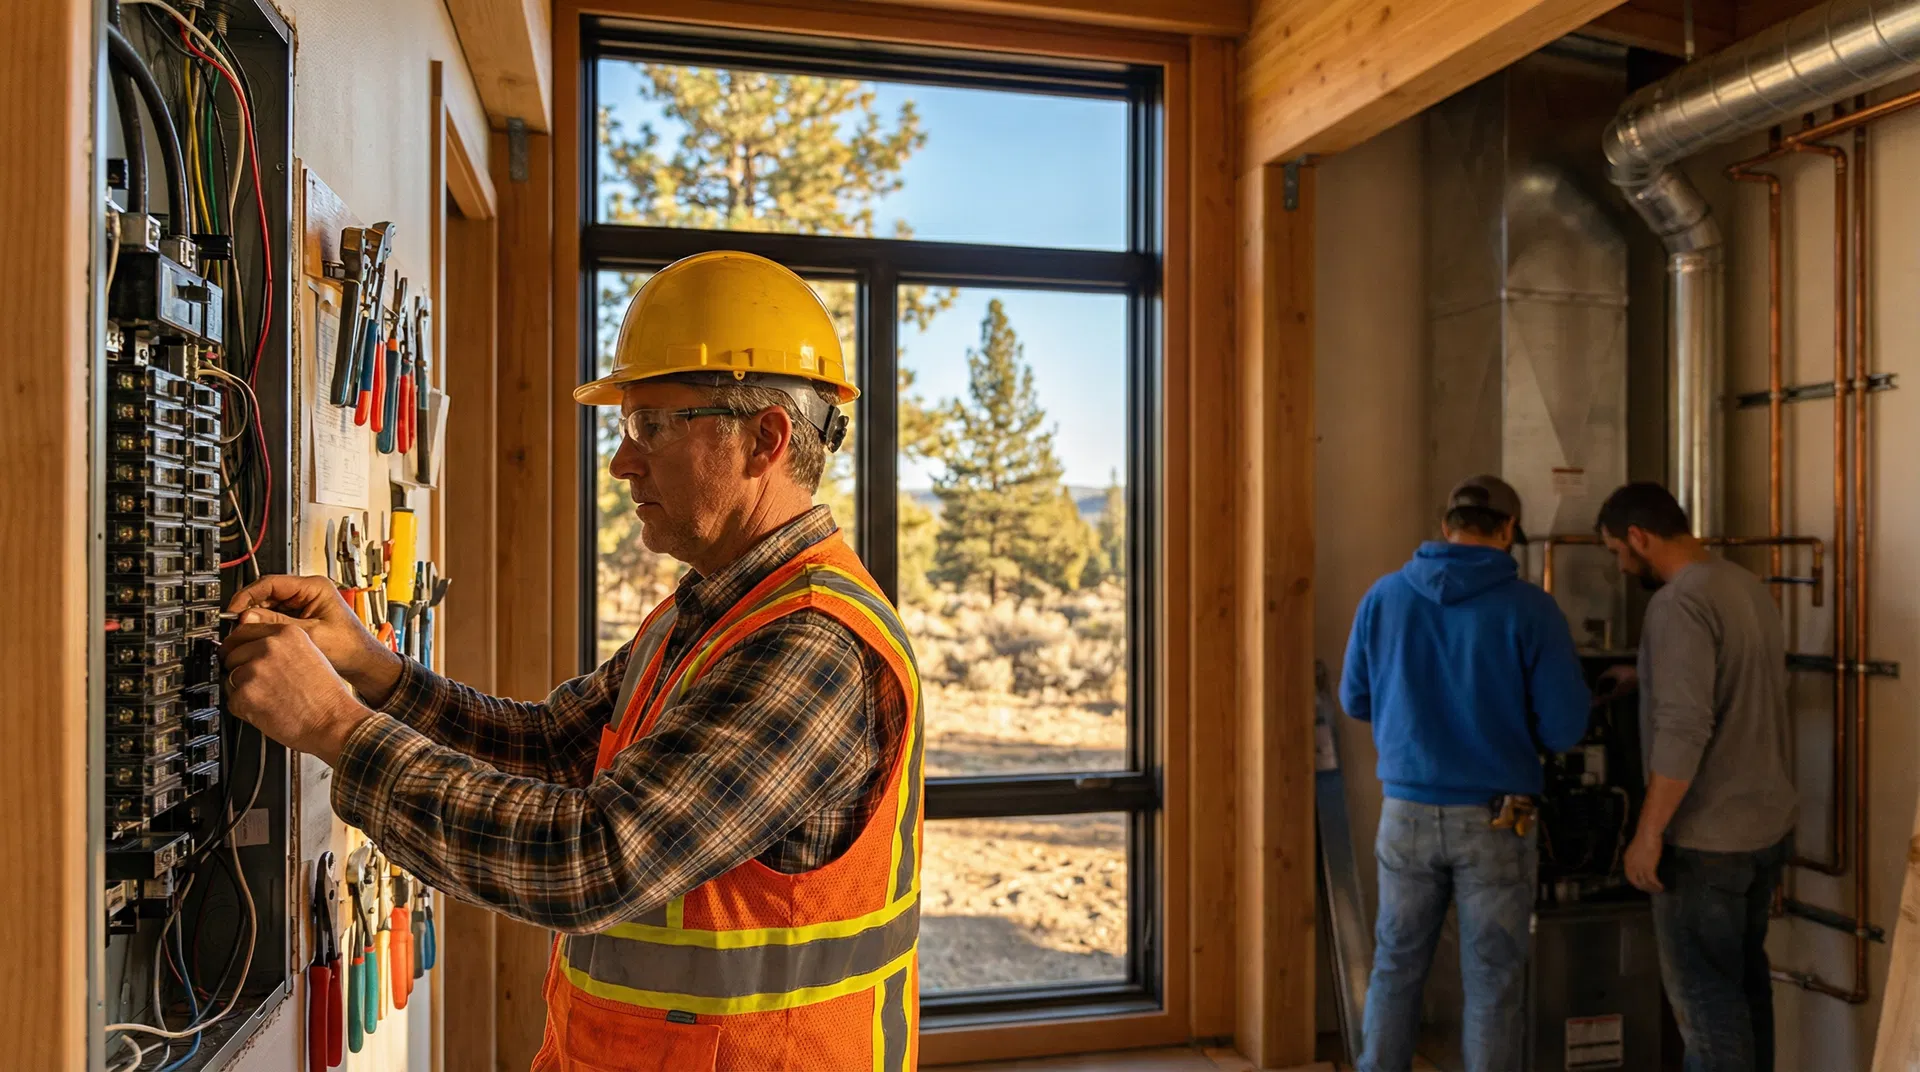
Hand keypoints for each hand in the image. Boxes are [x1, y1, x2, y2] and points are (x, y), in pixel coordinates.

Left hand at [221, 619, 373, 765]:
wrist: (333, 722)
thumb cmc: (327, 696)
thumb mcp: (311, 655)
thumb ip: (282, 647)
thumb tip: (255, 649)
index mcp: (287, 634)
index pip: (243, 631)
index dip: (238, 645)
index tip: (236, 652)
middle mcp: (269, 647)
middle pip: (232, 654)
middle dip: (239, 669)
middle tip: (260, 684)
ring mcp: (255, 670)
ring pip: (230, 678)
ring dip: (243, 690)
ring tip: (270, 699)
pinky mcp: (245, 695)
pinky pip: (232, 701)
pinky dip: (244, 709)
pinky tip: (267, 710)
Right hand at [228, 575, 403, 702]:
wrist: (362, 662)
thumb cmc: (349, 646)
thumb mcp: (311, 635)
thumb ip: (279, 624)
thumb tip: (247, 618)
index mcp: (314, 587)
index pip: (271, 583)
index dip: (247, 596)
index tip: (233, 611)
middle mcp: (307, 591)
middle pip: (266, 594)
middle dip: (249, 610)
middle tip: (236, 628)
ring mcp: (302, 603)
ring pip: (267, 606)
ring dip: (254, 619)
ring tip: (245, 635)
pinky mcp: (299, 616)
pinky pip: (273, 617)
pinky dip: (264, 626)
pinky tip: (257, 639)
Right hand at [1595, 665, 1639, 706]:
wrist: (1647, 677)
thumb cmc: (1631, 683)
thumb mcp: (1618, 692)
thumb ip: (1606, 698)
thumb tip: (1593, 703)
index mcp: (1610, 671)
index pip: (1600, 679)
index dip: (1598, 687)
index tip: (1599, 695)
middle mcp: (1615, 667)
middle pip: (1607, 678)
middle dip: (1605, 687)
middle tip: (1606, 696)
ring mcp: (1623, 668)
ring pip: (1614, 677)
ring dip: (1613, 685)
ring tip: (1613, 694)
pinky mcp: (1630, 670)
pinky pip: (1621, 677)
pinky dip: (1619, 683)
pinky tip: (1623, 689)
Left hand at [1625, 829, 1664, 892]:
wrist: (1648, 834)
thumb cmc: (1644, 838)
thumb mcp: (1636, 850)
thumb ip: (1637, 858)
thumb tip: (1642, 863)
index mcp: (1627, 861)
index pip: (1629, 876)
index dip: (1636, 882)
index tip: (1642, 885)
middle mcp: (1631, 866)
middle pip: (1636, 881)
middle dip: (1643, 887)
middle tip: (1650, 890)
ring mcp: (1639, 868)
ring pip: (1645, 883)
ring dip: (1652, 888)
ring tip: (1658, 890)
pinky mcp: (1649, 869)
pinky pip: (1652, 881)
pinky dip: (1657, 885)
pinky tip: (1662, 887)